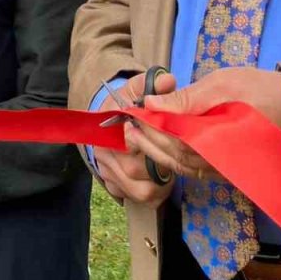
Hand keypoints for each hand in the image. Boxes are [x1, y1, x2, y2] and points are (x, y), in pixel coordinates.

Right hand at [90, 71, 179, 208]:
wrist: (108, 118)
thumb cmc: (128, 103)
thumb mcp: (140, 88)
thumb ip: (155, 84)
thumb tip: (168, 81)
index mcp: (110, 128)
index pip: (132, 142)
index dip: (154, 144)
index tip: (171, 142)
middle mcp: (104, 153)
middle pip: (137, 171)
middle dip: (162, 167)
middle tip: (177, 158)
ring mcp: (107, 172)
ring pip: (140, 191)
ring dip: (161, 184)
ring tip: (170, 169)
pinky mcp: (113, 185)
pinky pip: (137, 198)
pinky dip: (154, 193)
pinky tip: (161, 179)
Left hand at [133, 67, 280, 181]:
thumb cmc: (260, 90)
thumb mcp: (222, 85)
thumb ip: (186, 99)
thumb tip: (152, 103)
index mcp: (215, 139)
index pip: (171, 137)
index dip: (149, 126)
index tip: (131, 113)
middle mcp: (217, 161)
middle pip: (173, 155)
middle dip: (148, 140)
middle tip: (127, 126)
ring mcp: (223, 169)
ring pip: (181, 165)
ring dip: (157, 150)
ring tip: (138, 134)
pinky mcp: (226, 169)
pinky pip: (194, 170)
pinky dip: (174, 159)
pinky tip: (162, 146)